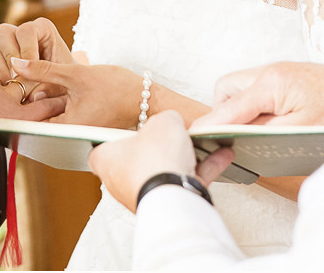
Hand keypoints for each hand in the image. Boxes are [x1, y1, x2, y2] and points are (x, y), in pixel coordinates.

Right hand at [0, 18, 75, 99]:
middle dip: (10, 57)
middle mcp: (23, 32)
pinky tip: (12, 89)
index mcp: (43, 28)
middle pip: (3, 33)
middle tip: (18, 78)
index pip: (27, 31)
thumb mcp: (65, 82)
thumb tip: (32, 95)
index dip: (26, 51)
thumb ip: (51, 85)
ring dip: (2, 70)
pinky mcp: (0, 58)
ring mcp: (8, 44)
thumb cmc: (68, 80)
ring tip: (16, 87)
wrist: (62, 88)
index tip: (31, 73)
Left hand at [8, 57, 143, 126]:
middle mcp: (69, 138)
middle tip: (2, 92)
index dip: (8, 110)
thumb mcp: (76, 74)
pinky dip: (48, 108)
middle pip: (34, 125)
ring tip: (20, 92)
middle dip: (19, 108)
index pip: (27, 124)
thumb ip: (43, 69)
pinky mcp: (79, 130)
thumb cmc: (117, 88)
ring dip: (34, 107)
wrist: (146, 100)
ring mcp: (74, 136)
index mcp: (66, 129)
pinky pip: (56, 121)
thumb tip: (15, 63)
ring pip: (45, 122)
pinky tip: (43, 93)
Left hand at [88, 110, 234, 212]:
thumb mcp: (163, 122)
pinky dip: (202, 169)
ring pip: (166, 169)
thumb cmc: (156, 162)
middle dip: (161, 144)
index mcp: (106, 159)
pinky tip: (220, 155)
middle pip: (141, 156)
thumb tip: (172, 121)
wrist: (173, 196)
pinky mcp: (167, 204)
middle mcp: (120, 181)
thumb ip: (167, 118)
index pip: (103, 145)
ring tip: (205, 141)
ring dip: (187, 156)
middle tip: (175, 132)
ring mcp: (144, 193)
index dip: (118, 134)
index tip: (130, 126)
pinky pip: (185, 181)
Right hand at [191, 62, 323, 127]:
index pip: (226, 109)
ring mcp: (277, 71)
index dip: (209, 128)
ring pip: (239, 87)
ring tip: (257, 132)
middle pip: (225, 90)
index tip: (192, 143)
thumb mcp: (300, 132)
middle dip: (223, 114)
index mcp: (270, 84)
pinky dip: (255, 105)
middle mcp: (268, 71)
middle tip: (236, 138)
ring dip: (239, 109)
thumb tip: (232, 137)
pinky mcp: (287, 76)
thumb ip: (261, 133)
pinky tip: (271, 122)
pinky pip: (256, 88)